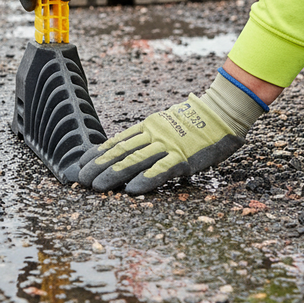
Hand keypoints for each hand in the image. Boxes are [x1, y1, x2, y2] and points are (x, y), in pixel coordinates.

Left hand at [77, 70, 267, 194]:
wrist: (222, 113)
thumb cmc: (196, 121)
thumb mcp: (166, 123)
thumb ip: (151, 135)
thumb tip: (132, 148)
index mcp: (149, 126)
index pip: (117, 140)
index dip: (98, 152)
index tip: (82, 162)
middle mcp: (153, 134)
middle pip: (120, 152)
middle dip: (98, 166)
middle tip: (81, 179)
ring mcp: (167, 145)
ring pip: (134, 160)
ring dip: (113, 174)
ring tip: (96, 186)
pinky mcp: (183, 157)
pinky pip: (161, 170)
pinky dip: (144, 180)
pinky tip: (130, 189)